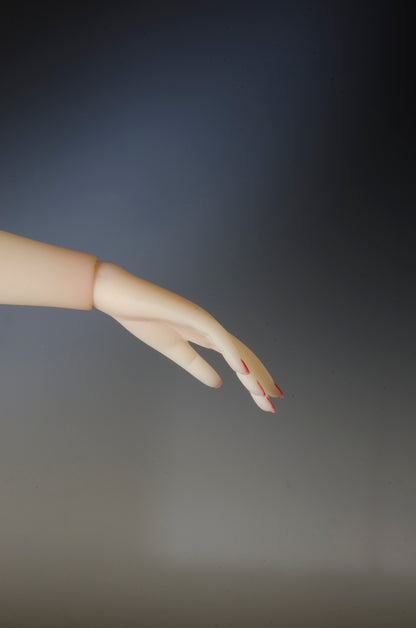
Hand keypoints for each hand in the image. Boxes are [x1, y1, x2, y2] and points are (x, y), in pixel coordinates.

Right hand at [93, 262, 282, 412]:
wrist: (119, 296)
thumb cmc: (142, 318)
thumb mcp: (174, 351)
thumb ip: (196, 366)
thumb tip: (219, 383)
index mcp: (206, 336)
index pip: (237, 359)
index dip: (253, 378)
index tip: (266, 397)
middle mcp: (211, 328)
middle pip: (243, 357)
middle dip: (260, 380)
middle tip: (275, 402)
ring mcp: (204, 320)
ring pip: (236, 350)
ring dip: (252, 373)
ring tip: (265, 395)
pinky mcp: (193, 315)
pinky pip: (218, 337)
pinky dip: (232, 354)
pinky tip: (243, 372)